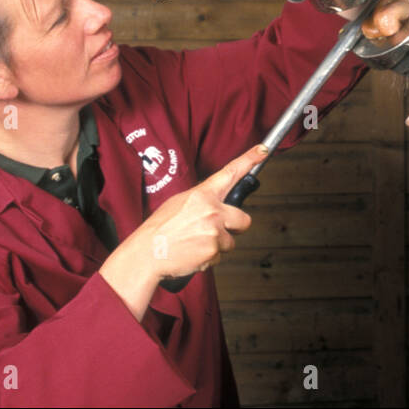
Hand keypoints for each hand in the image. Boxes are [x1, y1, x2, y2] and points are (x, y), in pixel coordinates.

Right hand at [125, 144, 265, 280]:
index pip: (230, 173)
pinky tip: (192, 253)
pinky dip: (208, 258)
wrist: (146, 254)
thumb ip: (201, 200)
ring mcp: (214, 231)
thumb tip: (216, 202)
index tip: (263, 150)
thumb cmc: (159, 229)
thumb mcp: (178, 203)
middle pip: (244, 220)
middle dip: (235, 227)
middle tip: (216, 231)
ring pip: (230, 241)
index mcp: (202, 195)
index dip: (249, 159)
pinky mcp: (213, 251)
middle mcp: (212, 211)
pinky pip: (220, 257)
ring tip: (194, 243)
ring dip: (217, 245)